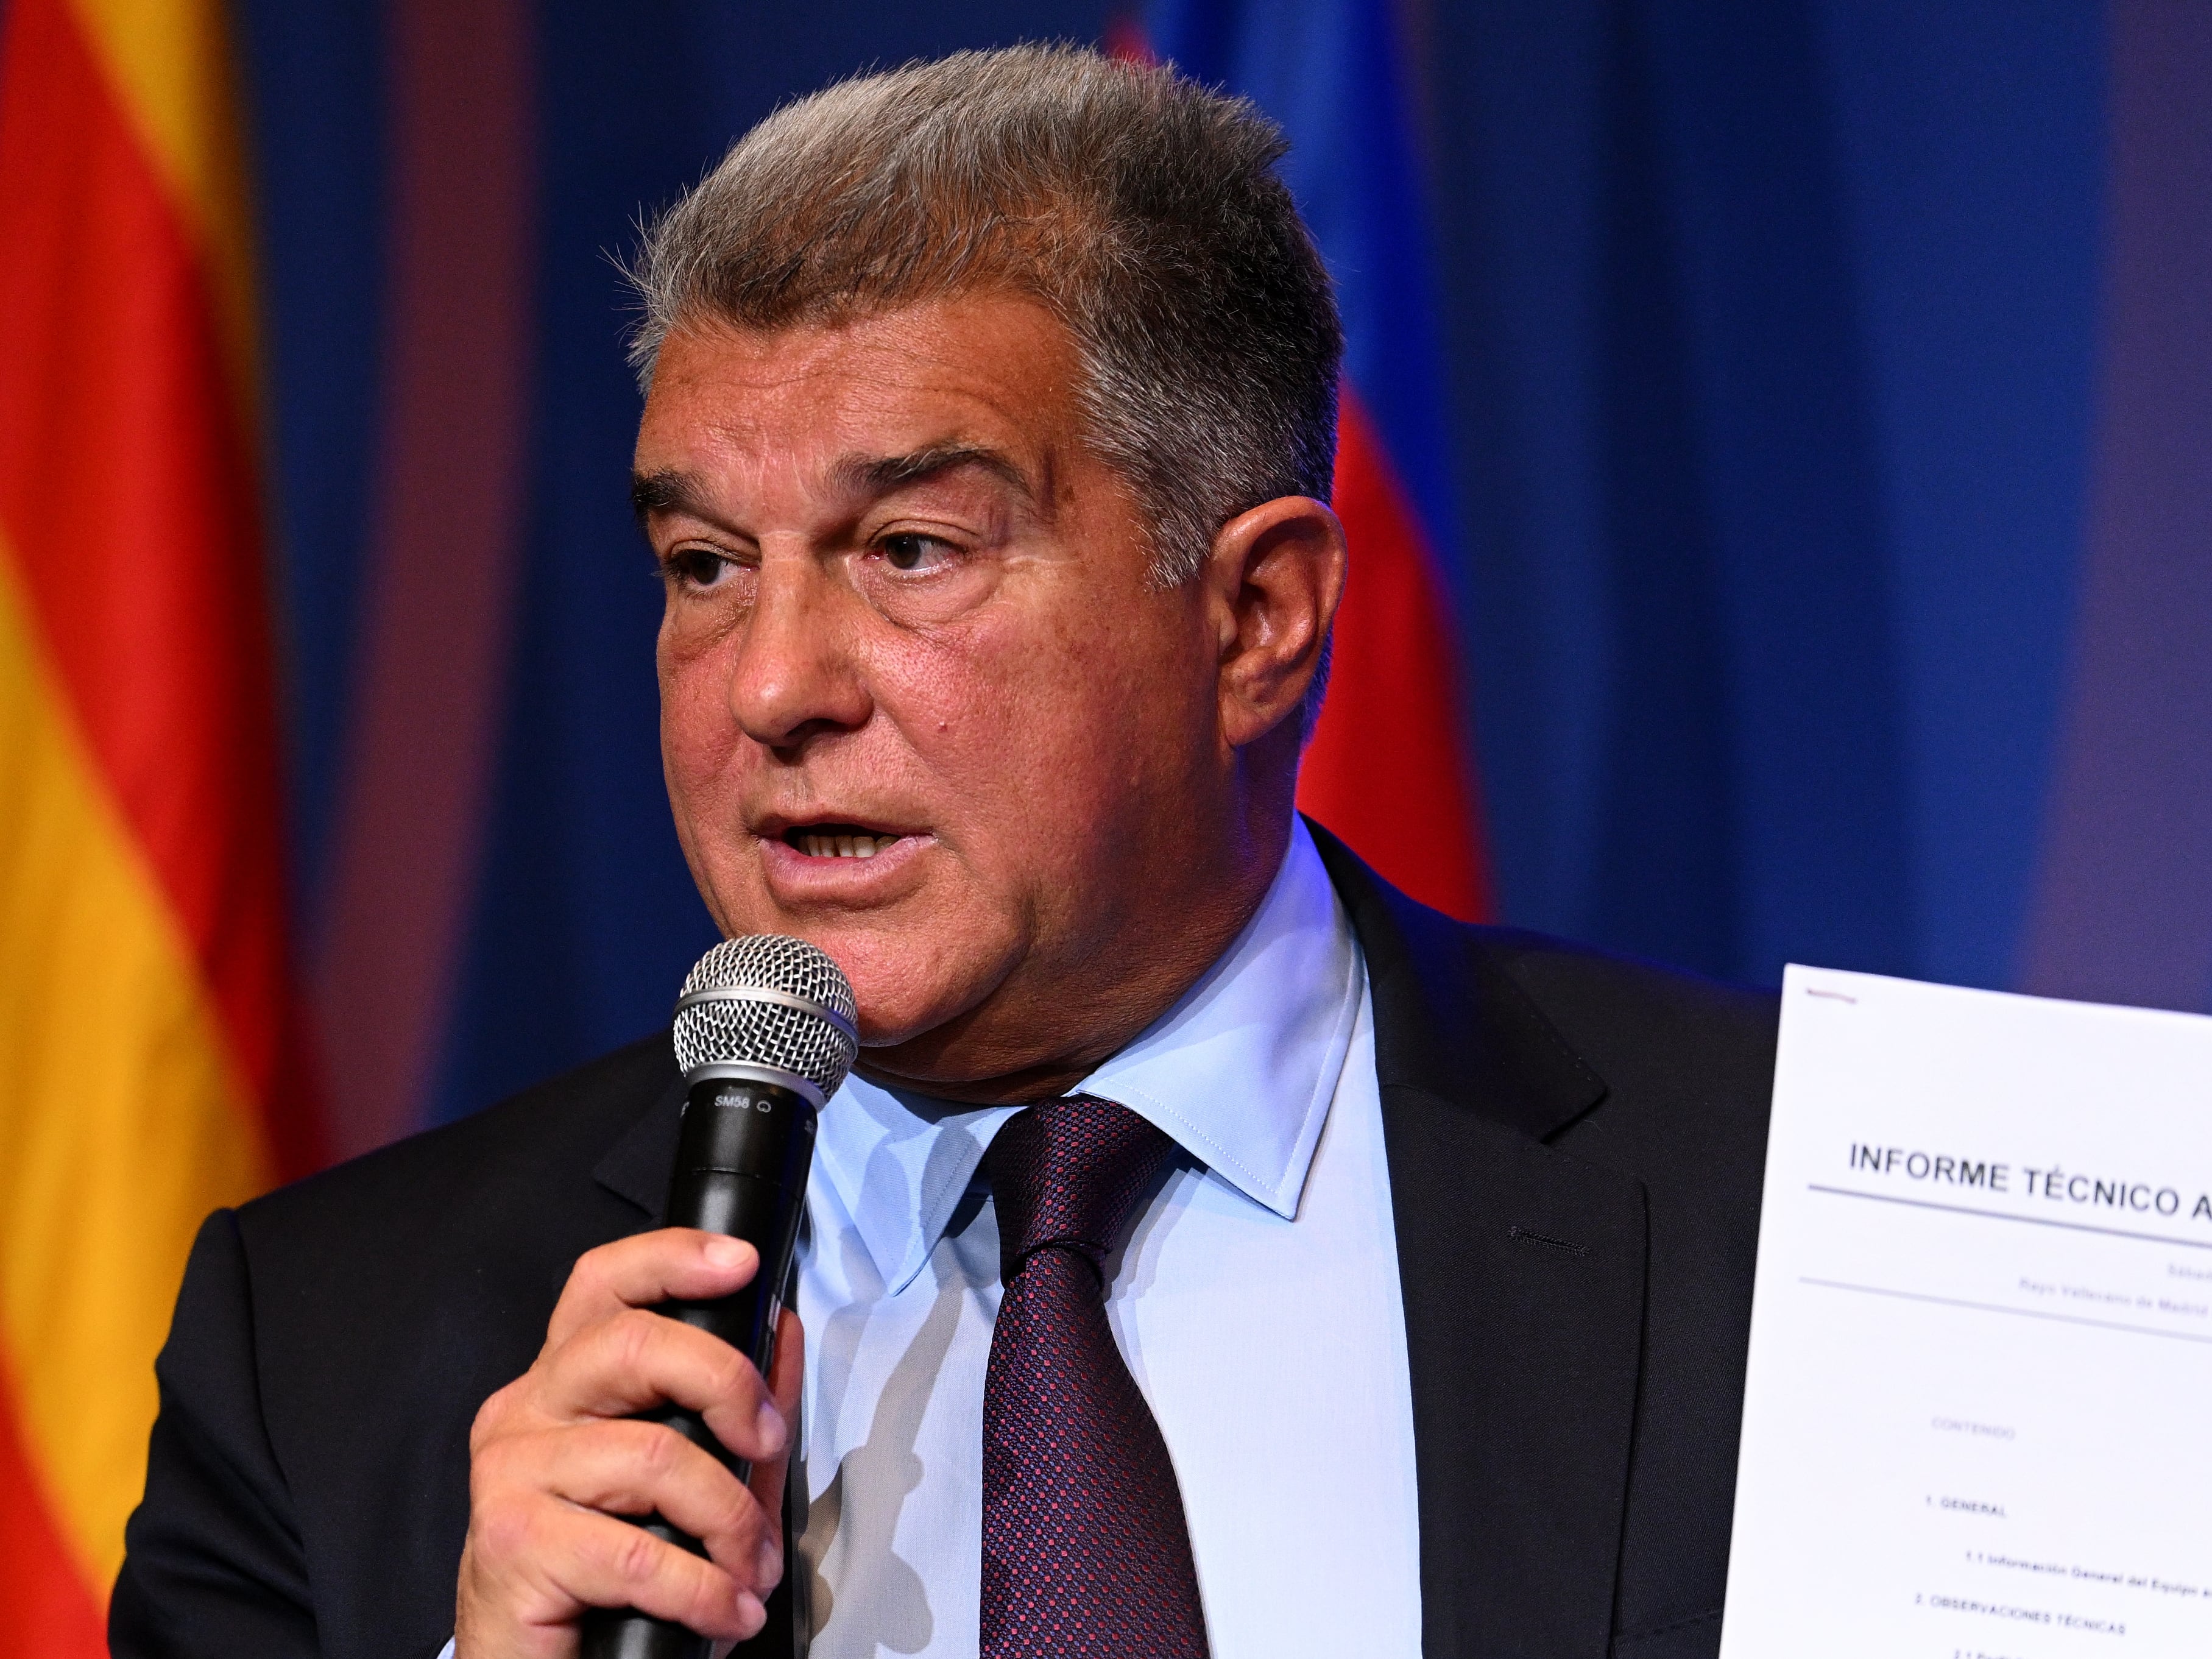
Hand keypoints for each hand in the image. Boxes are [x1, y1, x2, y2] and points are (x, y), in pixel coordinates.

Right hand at [454, 1229, 804, 1657]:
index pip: (604, 1284)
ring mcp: (510, 1475)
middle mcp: (524, 1412)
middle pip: (634, 1344)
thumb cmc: (609, 1576)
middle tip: (769, 1443)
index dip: (671, 1259)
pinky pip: (638, 1554)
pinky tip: (726, 1610)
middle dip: (729, 1386)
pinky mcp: (511, 1545)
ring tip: (752, 1568)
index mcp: (562, 1382)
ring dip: (731, 1523)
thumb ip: (737, 1408)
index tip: (739, 1265)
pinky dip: (705, 1590)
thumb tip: (783, 1330)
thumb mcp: (693, 1482)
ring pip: (654, 1456)